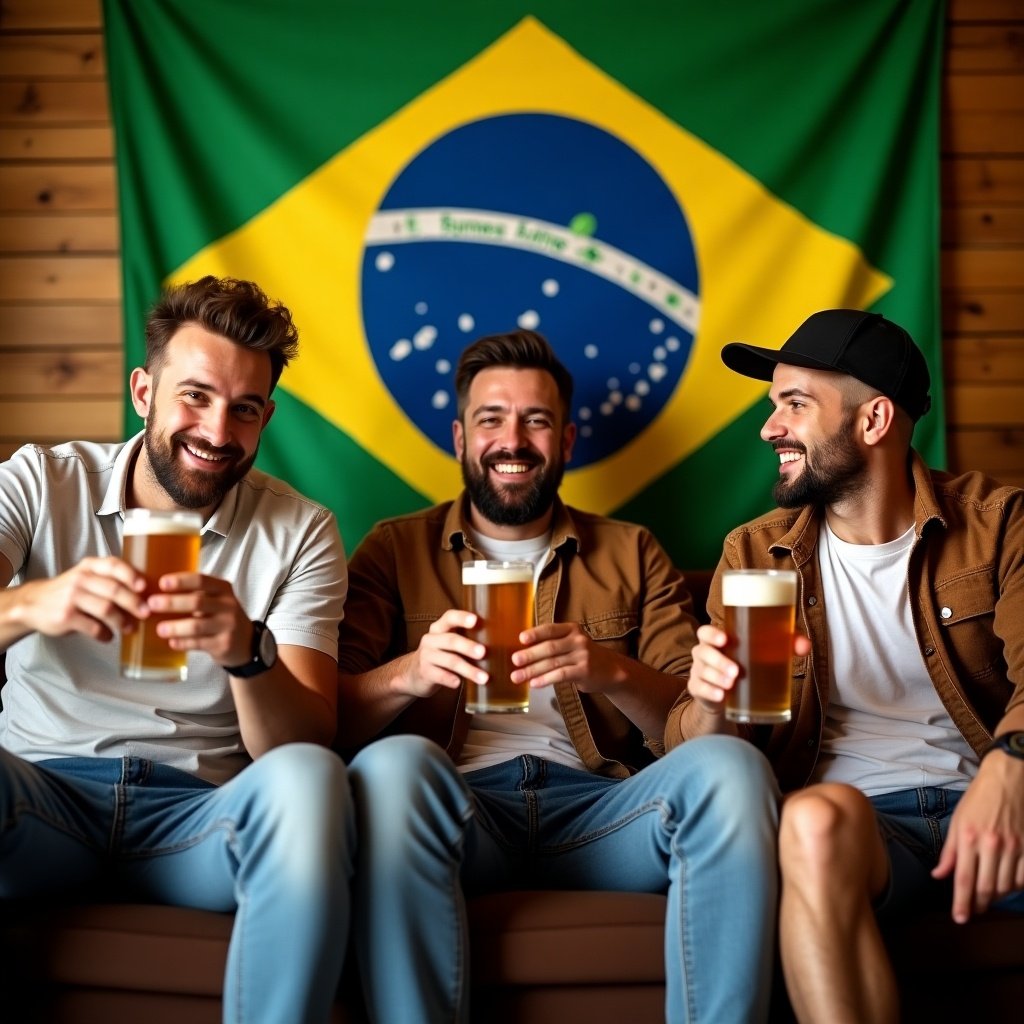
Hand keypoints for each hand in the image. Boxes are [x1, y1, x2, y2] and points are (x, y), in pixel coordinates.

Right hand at [15, 556, 148, 641]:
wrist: (32, 604)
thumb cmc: (70, 591)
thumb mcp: (86, 577)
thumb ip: (109, 580)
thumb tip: (145, 594)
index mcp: (89, 566)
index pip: (113, 565)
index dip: (131, 575)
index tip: (144, 587)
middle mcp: (80, 579)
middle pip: (114, 590)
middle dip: (134, 602)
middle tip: (146, 613)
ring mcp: (71, 597)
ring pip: (106, 609)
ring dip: (122, 621)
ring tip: (129, 628)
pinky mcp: (65, 617)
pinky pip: (93, 627)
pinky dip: (105, 634)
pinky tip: (108, 636)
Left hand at [143, 571, 253, 666]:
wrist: (246, 642)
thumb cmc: (221, 616)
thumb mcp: (216, 600)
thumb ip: (195, 594)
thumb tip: (156, 592)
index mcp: (223, 589)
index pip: (202, 580)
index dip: (181, 581)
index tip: (162, 582)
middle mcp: (228, 605)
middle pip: (197, 602)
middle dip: (172, 603)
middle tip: (151, 604)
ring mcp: (227, 626)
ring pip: (197, 626)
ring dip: (175, 627)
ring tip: (159, 629)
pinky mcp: (223, 645)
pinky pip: (198, 643)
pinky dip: (182, 643)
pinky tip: (172, 642)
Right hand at [395, 609, 486, 698]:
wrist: (412, 673)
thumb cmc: (440, 655)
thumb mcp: (447, 643)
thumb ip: (464, 638)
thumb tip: (497, 640)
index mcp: (439, 628)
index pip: (449, 617)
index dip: (462, 617)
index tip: (475, 620)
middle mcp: (431, 639)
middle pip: (451, 640)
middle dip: (468, 646)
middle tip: (483, 653)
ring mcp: (426, 656)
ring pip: (449, 660)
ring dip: (468, 669)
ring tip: (483, 678)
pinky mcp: (424, 672)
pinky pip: (438, 675)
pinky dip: (449, 679)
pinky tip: (459, 684)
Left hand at [510, 621, 622, 692]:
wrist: (612, 670)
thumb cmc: (584, 656)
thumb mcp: (572, 643)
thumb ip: (553, 644)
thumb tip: (523, 652)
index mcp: (572, 629)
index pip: (551, 629)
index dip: (535, 633)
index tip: (521, 639)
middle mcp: (578, 640)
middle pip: (549, 647)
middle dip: (530, 654)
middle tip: (514, 660)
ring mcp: (583, 655)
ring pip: (553, 662)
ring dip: (532, 670)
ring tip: (517, 677)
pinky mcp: (585, 671)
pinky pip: (561, 675)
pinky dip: (546, 679)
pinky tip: (534, 684)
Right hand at [687, 624, 810, 714]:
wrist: (730, 695)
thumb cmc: (747, 665)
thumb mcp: (764, 653)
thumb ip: (785, 645)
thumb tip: (804, 645)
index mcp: (717, 641)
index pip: (706, 632)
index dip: (712, 634)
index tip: (725, 639)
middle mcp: (704, 654)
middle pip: (703, 651)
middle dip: (718, 660)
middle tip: (736, 671)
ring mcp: (699, 672)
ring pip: (701, 671)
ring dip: (716, 677)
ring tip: (731, 684)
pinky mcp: (698, 689)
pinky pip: (699, 689)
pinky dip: (709, 692)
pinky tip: (720, 696)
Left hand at [932, 752, 1023, 922]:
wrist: (1008, 780)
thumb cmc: (978, 800)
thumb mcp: (957, 822)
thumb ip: (949, 851)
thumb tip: (939, 875)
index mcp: (969, 837)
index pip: (963, 879)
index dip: (961, 903)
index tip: (959, 918)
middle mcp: (992, 845)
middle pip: (985, 887)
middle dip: (977, 904)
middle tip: (972, 910)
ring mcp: (1014, 847)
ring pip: (1005, 887)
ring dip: (995, 897)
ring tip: (986, 897)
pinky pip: (1023, 879)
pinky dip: (1014, 887)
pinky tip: (1005, 885)